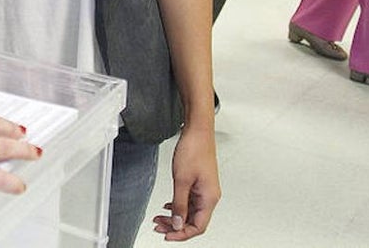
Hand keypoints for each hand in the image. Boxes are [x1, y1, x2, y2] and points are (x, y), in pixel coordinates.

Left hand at [152, 124, 219, 240]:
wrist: (197, 132)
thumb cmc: (194, 150)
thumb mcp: (181, 180)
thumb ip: (179, 203)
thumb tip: (177, 223)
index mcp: (209, 198)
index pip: (198, 226)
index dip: (182, 234)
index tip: (168, 236)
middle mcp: (209, 196)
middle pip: (193, 220)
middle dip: (175, 226)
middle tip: (159, 226)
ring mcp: (205, 190)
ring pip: (190, 211)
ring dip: (175, 216)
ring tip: (159, 218)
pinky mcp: (199, 183)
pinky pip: (189, 201)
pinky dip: (178, 206)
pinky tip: (168, 207)